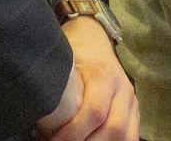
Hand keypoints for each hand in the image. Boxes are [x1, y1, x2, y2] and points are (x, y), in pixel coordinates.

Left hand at [40, 16, 138, 140]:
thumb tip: (36, 119)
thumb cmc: (75, 52)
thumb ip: (56, 88)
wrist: (94, 39)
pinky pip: (131, 136)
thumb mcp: (63, 62)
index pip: (95, 111)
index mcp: (104, 75)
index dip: (73, 133)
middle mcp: (123, 90)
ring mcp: (132, 102)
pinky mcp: (134, 111)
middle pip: (114, 128)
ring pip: (126, 135)